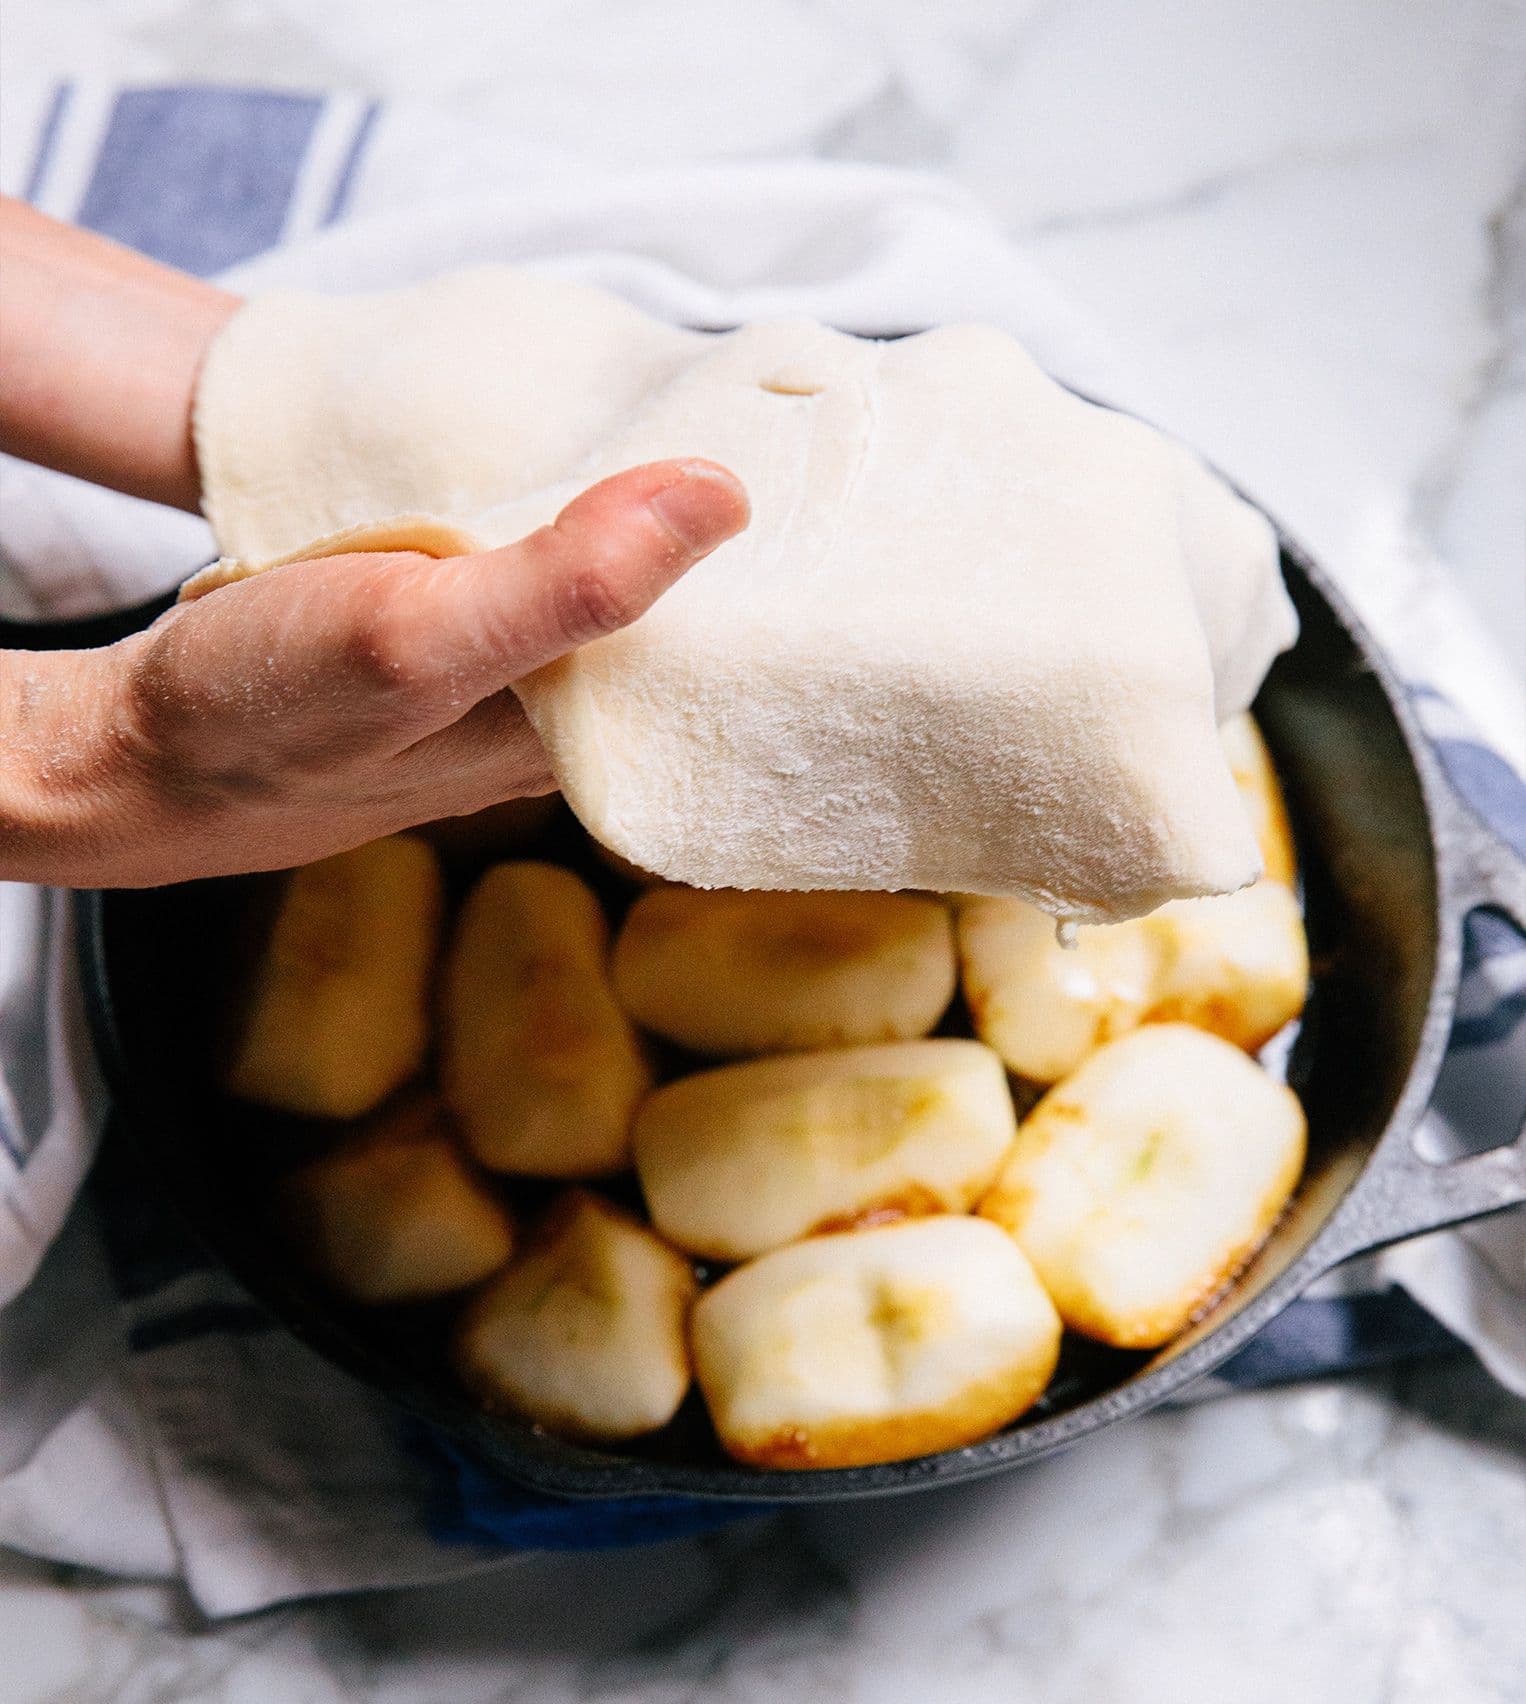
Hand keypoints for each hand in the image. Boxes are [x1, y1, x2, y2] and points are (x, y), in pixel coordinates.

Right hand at [0, 459, 748, 886]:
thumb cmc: (272, 712)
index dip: (791, 570)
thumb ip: (573, 579)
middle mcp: (573, 716)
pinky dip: (576, 517)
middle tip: (799, 422)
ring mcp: (518, 679)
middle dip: (738, 538)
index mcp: (594, 734)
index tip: (842, 474)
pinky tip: (590, 469)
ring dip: (655, 517)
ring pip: (621, 587)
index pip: (736, 652)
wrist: (145, 742)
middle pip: (689, 617)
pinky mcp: (465, 639)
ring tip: (716, 423)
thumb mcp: (422, 638)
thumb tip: (724, 494)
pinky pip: (554, 567)